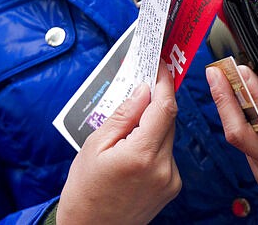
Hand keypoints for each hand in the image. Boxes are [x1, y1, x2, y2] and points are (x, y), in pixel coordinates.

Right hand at [57, 63, 180, 224]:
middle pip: (168, 119)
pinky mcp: (172, 186)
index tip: (160, 66)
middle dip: (156, 101)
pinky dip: (155, 143)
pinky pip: (167, 152)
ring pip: (168, 135)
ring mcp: (170, 178)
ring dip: (153, 123)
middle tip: (141, 87)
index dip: (164, 82)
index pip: (164, 107)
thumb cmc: (85, 191)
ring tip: (128, 128)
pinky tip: (134, 149)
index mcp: (141, 155)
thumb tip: (142, 90)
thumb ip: (123, 115)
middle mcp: (162, 167)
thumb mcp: (95, 146)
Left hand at [206, 65, 257, 198]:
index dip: (250, 93)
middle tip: (215, 73)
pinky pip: (247, 151)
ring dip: (228, 111)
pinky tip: (237, 109)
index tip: (239, 69)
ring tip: (222, 84)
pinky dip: (242, 128)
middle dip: (223, 100)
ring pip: (240, 142)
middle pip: (241, 135)